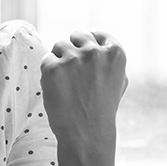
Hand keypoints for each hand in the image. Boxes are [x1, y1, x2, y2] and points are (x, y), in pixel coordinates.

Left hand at [39, 31, 127, 156]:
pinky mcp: (52, 67)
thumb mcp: (119, 80)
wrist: (87, 133)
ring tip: (67, 82)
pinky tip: (58, 87)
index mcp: (115, 52)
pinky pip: (46, 59)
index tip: (86, 58)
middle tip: (75, 73)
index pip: (97, 32)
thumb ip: (110, 58)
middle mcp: (94, 51)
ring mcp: (72, 58)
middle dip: (74, 50)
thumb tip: (98, 39)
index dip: (89, 43)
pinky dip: (49, 72)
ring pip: (59, 45)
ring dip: (60, 59)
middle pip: (76, 36)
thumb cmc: (103, 108)